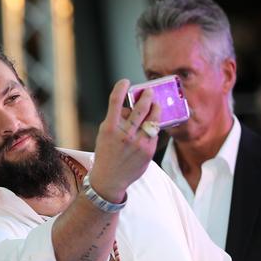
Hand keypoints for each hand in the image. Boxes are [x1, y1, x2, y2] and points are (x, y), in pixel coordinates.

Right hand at [88, 80, 161, 202]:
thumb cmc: (106, 153)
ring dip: (156, 108)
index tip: (125, 81)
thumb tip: (131, 108)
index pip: (115, 102)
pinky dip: (154, 126)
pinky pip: (155, 133)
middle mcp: (124, 134)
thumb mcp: (104, 135)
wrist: (110, 179)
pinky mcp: (148, 150)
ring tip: (156, 105)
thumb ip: (116, 120)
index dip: (120, 88)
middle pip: (140, 108)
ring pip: (153, 119)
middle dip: (147, 96)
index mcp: (109, 128)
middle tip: (149, 91)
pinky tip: (152, 125)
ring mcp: (138, 143)